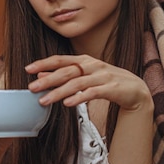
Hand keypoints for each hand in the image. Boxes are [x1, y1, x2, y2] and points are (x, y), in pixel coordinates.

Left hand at [26, 55, 154, 163]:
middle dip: (47, 80)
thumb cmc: (107, 82)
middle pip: (66, 71)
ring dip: (59, 92)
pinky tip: (67, 103)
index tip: (28, 69)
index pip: (60, 59)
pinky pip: (92, 93)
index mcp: (85, 60)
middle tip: (31, 88)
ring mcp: (103, 76)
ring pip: (77, 83)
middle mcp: (92, 66)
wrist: (136, 90)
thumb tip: (40, 75)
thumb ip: (64, 75)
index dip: (44, 63)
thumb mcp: (85, 76)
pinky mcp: (112, 88)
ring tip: (45, 101)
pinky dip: (79, 97)